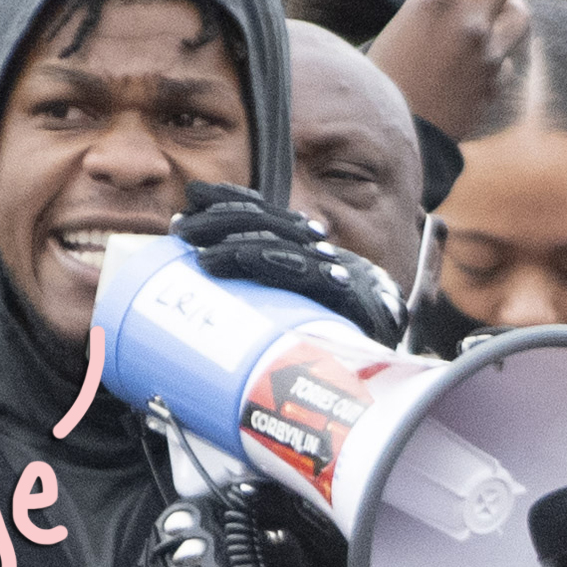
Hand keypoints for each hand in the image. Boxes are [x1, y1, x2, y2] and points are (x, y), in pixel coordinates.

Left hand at [173, 181, 406, 348]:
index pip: (266, 213)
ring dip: (237, 242)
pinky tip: (244, 258)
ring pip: (283, 244)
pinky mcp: (347, 299)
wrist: (385, 370)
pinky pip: (308, 275)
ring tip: (201, 254)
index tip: (193, 197)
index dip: (231, 199)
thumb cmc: (324, 346)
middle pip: (268, 223)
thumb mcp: (282, 316)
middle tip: (181, 228)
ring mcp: (335, 274)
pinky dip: (274, 262)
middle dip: (222, 219)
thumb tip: (186, 297)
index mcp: (305, 251)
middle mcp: (321, 255)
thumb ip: (246, 300)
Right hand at [367, 0, 527, 139]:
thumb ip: (435, 1)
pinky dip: (494, 56)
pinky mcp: (493, 86)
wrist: (388, 144)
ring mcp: (487, 55)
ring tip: (491, 11)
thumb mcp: (397, 28)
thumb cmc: (377, 85)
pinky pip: (505, 58)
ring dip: (508, 4)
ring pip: (520, 11)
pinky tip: (473, 64)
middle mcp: (470, 21)